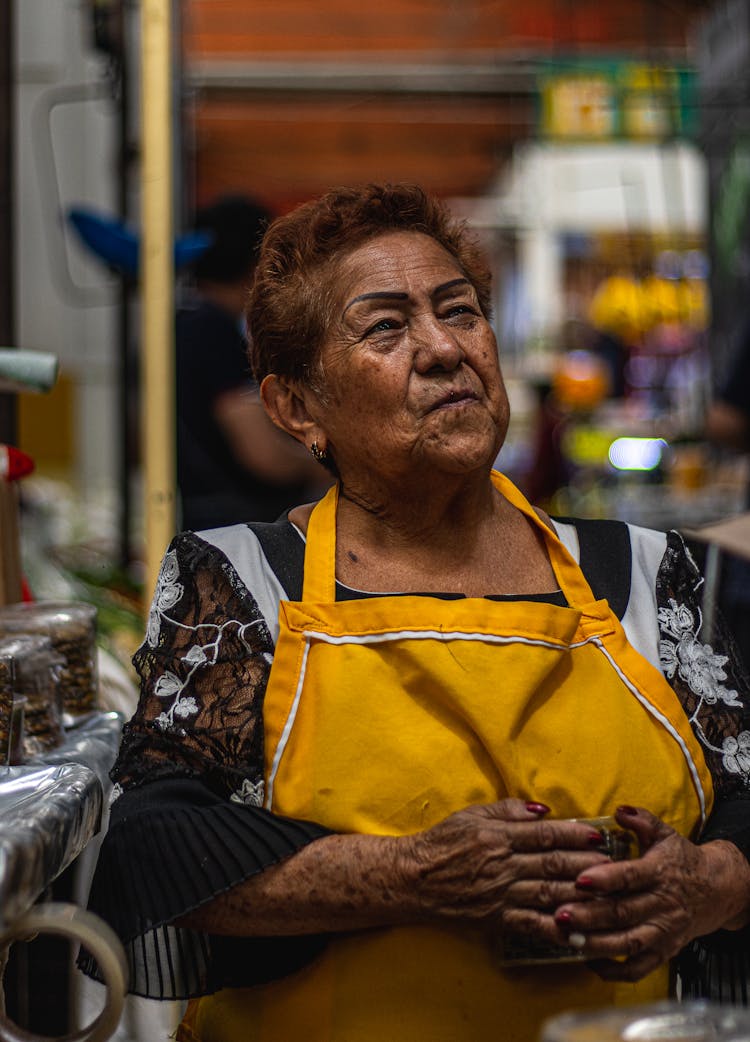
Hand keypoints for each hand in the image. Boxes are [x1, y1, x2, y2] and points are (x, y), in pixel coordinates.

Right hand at [403, 798, 611, 944]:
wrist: (415, 878)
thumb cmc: (444, 841)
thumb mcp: (472, 815)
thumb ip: (507, 810)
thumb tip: (543, 810)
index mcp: (498, 836)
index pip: (544, 834)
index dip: (574, 835)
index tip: (598, 835)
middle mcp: (503, 865)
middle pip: (553, 864)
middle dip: (587, 864)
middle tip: (615, 864)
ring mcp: (501, 894)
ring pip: (548, 893)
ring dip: (580, 894)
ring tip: (607, 894)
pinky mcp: (497, 919)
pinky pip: (532, 924)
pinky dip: (556, 928)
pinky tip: (579, 930)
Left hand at [552, 805, 749, 981]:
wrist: (717, 889)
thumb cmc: (682, 860)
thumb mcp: (664, 834)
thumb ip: (641, 820)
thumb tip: (619, 810)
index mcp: (658, 873)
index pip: (630, 877)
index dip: (605, 879)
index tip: (580, 879)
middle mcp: (661, 905)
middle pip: (623, 914)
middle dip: (589, 916)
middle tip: (560, 914)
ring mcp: (663, 932)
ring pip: (628, 943)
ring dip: (597, 944)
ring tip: (568, 939)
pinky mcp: (663, 952)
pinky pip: (638, 968)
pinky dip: (614, 971)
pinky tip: (590, 962)